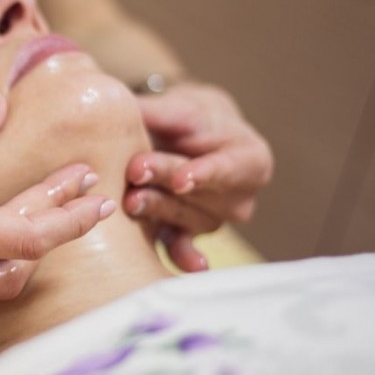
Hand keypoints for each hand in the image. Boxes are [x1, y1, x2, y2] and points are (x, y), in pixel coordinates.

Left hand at [125, 83, 272, 270]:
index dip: (204, 174)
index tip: (181, 180)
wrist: (186, 138)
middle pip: (201, 194)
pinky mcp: (188, 234)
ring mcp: (214, 220)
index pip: (229, 168)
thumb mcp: (182, 107)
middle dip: (166, 182)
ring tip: (130, 200)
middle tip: (135, 171)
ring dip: (157, 210)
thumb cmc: (190, 118)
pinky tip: (181, 267)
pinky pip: (183, 246)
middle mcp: (239, 197)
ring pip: (186, 218)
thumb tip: (123, 107)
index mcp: (250, 161)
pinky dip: (180, 255)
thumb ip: (160, 112)